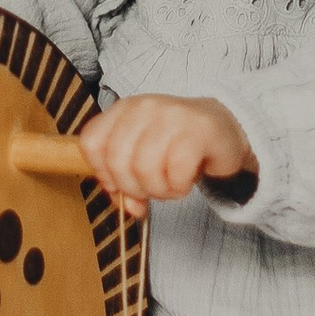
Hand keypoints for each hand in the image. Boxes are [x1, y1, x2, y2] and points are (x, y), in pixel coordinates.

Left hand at [76, 95, 255, 221]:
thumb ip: (126, 182)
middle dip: (134, 187)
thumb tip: (127, 207)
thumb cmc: (177, 144)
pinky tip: (185, 180)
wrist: (223, 129)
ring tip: (171, 183)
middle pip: (117, 161)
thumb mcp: (143, 156)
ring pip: (145, 169)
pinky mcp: (197, 132)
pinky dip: (179, 187)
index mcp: (124, 109)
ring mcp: (171, 116)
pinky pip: (176, 174)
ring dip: (159, 190)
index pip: (91, 143)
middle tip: (152, 187)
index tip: (120, 184)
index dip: (103, 174)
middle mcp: (144, 108)